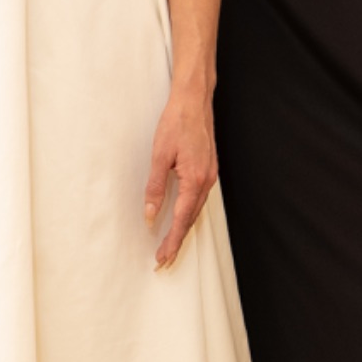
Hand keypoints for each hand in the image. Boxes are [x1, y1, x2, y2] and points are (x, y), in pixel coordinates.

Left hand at [144, 82, 217, 268]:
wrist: (194, 101)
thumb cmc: (176, 123)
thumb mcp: (159, 156)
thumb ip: (155, 187)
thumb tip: (151, 214)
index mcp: (195, 179)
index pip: (182, 219)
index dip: (172, 240)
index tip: (162, 257)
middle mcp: (207, 181)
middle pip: (191, 219)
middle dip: (178, 241)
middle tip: (164, 260)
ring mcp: (210, 175)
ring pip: (196, 210)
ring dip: (183, 229)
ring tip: (171, 246)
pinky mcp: (209, 169)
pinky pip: (199, 199)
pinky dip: (190, 213)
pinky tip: (181, 219)